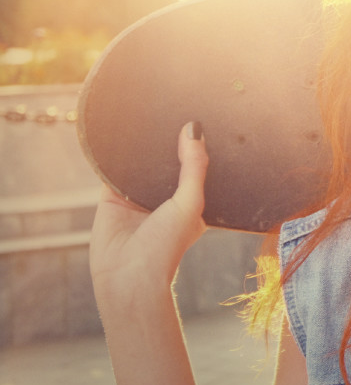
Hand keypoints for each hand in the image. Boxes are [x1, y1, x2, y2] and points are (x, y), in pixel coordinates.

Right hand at [90, 122, 208, 300]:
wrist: (127, 276)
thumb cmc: (167, 246)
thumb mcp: (190, 203)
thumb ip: (194, 167)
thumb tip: (193, 129)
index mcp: (190, 202)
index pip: (196, 167)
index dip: (197, 146)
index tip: (204, 117)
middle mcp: (165, 198)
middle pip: (167, 162)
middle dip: (169, 141)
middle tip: (174, 107)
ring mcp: (138, 196)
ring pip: (140, 163)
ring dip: (142, 145)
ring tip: (149, 112)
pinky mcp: (111, 197)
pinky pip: (113, 169)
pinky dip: (116, 154)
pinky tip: (120, 131)